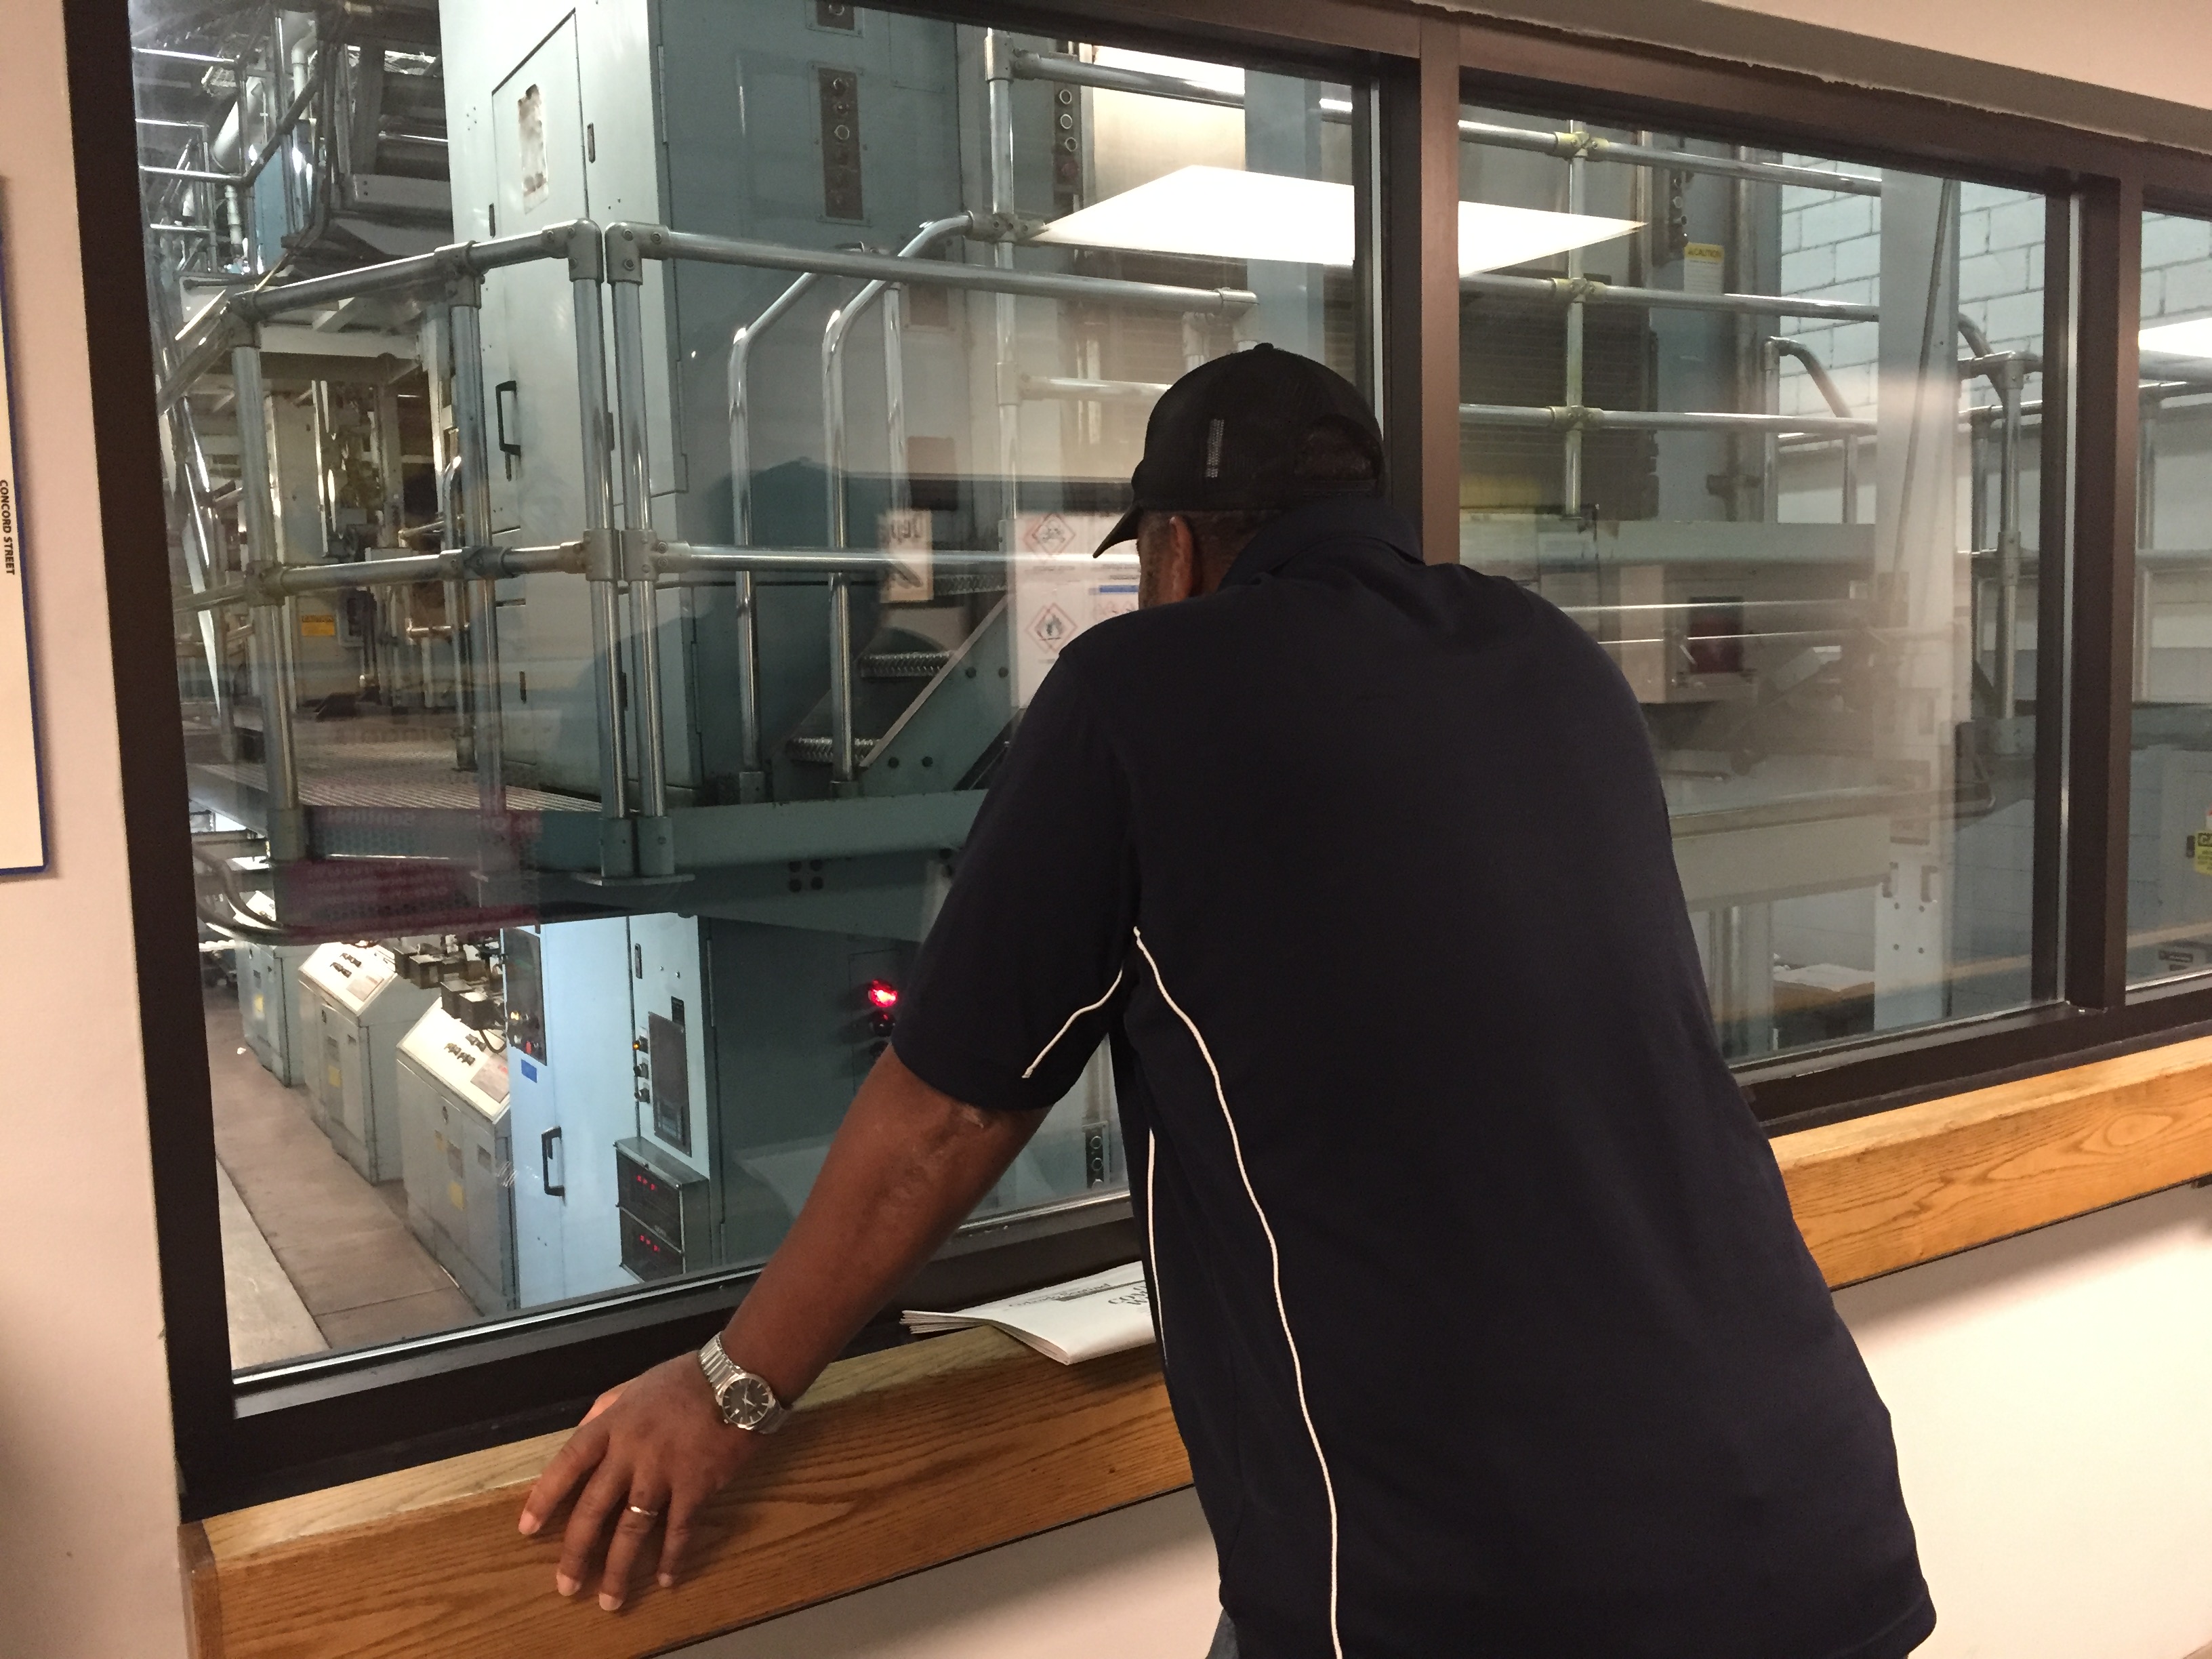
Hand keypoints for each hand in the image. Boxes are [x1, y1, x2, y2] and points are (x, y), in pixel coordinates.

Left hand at [518, 1352, 764, 1610]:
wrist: (740, 1377)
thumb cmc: (688, 1378)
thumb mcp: (636, 1384)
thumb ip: (606, 1407)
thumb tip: (581, 1430)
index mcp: (613, 1424)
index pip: (568, 1463)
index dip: (545, 1497)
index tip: (527, 1529)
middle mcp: (630, 1452)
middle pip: (594, 1508)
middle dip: (577, 1552)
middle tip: (567, 1586)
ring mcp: (663, 1471)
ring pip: (632, 1529)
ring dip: (619, 1569)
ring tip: (611, 1600)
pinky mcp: (696, 1486)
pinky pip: (679, 1529)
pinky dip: (672, 1557)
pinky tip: (666, 1579)